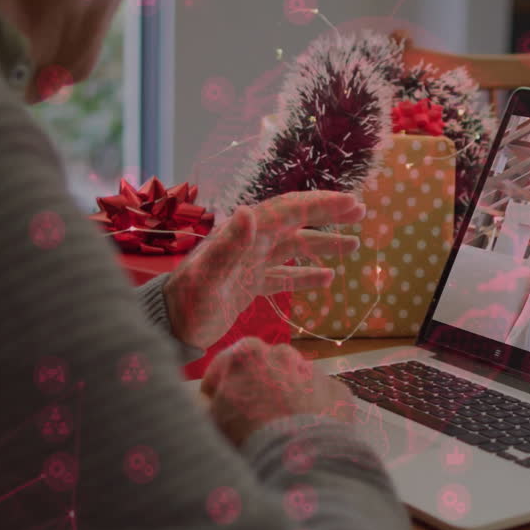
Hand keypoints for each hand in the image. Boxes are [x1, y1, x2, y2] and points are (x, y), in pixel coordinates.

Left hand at [163, 191, 365, 349]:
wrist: (169, 327)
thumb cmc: (187, 303)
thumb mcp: (207, 276)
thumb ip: (228, 246)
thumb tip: (250, 212)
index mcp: (244, 235)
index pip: (288, 211)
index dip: (320, 205)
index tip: (350, 202)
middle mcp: (250, 244)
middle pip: (295, 223)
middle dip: (327, 215)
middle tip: (361, 211)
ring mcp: (250, 264)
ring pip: (294, 248)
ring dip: (323, 244)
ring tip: (354, 245)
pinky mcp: (249, 286)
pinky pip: (284, 276)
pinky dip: (305, 275)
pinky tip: (327, 278)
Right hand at [201, 338, 355, 446]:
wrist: (301, 460)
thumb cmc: (247, 437)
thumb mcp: (210, 421)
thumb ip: (204, 406)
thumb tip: (206, 404)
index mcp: (246, 353)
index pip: (223, 367)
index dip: (216, 390)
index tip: (216, 409)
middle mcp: (283, 353)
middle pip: (262, 370)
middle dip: (256, 389)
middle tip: (252, 420)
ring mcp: (314, 371)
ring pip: (294, 382)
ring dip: (287, 398)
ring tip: (282, 431)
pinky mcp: (338, 391)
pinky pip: (321, 399)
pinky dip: (314, 412)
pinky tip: (306, 434)